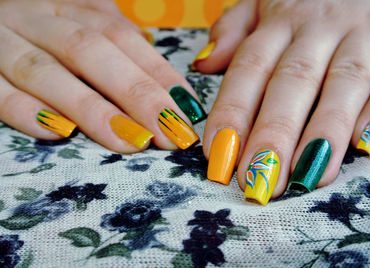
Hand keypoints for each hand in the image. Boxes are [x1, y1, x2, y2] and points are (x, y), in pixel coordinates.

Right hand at [0, 0, 202, 152]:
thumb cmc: (38, 28)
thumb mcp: (76, 19)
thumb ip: (111, 36)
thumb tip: (155, 59)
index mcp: (70, 7)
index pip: (123, 39)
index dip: (158, 75)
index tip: (188, 112)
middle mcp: (38, 19)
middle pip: (92, 53)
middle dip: (136, 95)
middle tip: (170, 134)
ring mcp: (3, 42)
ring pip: (47, 72)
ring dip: (92, 110)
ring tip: (132, 141)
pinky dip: (25, 111)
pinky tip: (59, 134)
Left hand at [194, 0, 369, 204]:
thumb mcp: (263, 3)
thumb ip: (233, 29)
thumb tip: (204, 64)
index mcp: (280, 21)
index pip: (249, 68)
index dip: (231, 112)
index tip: (217, 155)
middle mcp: (319, 28)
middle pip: (293, 83)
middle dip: (274, 135)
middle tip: (259, 181)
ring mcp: (363, 34)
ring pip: (344, 84)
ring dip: (324, 132)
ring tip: (307, 177)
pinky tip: (364, 145)